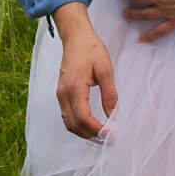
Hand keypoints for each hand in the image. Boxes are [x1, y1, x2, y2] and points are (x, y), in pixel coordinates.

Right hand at [53, 8, 116, 139]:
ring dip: (84, 132)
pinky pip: (67, 115)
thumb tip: (114, 116)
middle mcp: (63, 94)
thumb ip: (110, 95)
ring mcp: (60, 94)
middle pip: (73, 125)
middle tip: (109, 139)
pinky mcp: (61, 93)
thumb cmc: (91, 49)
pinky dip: (78, 124)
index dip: (97, 131)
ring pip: (68, 123)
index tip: (111, 135)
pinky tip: (92, 124)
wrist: (75, 36)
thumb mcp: (105, 70)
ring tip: (102, 134)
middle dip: (91, 135)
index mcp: (74, 88)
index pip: (83, 119)